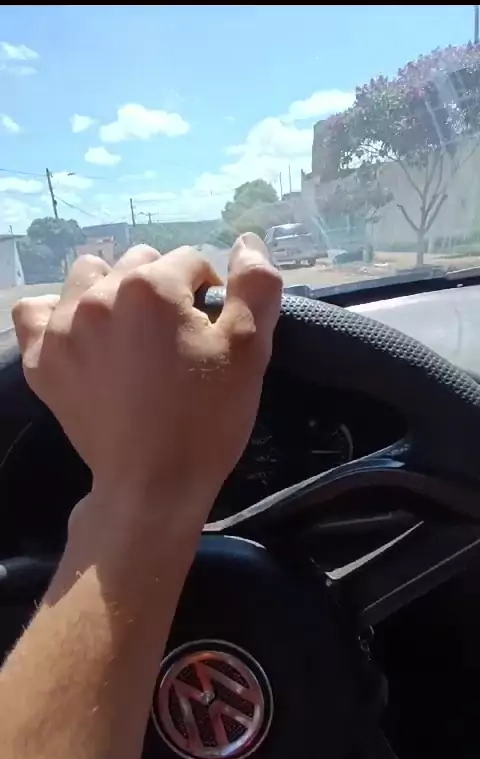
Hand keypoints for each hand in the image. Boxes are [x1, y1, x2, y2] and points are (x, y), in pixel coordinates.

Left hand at [12, 235, 281, 520]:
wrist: (153, 485)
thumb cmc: (206, 419)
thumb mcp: (249, 351)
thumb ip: (256, 286)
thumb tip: (247, 242)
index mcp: (151, 287)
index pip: (189, 261)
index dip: (208, 292)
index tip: (211, 329)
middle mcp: (99, 294)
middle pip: (139, 263)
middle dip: (163, 289)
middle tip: (176, 338)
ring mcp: (63, 326)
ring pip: (89, 276)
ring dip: (112, 292)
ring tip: (130, 334)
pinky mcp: (41, 359)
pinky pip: (37, 311)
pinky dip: (58, 316)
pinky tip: (82, 337)